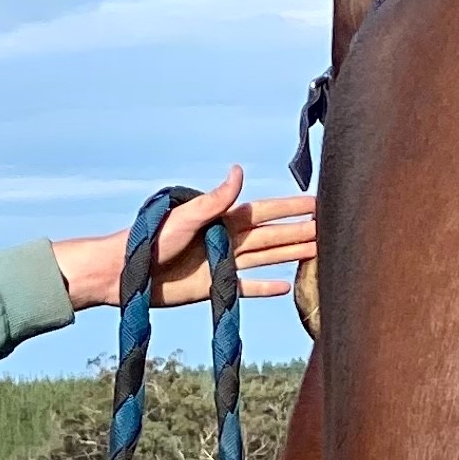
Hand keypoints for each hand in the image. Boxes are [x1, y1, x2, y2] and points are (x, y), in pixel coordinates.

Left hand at [53, 170, 314, 313]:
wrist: (126, 274)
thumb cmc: (149, 240)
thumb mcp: (184, 217)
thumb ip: (214, 199)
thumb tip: (238, 171)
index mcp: (223, 219)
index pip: (265, 212)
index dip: (291, 208)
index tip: (317, 203)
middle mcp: (228, 240)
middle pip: (273, 235)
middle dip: (300, 231)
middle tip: (332, 230)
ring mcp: (224, 264)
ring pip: (268, 258)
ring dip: (292, 255)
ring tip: (319, 253)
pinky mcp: (215, 287)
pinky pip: (248, 287)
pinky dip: (266, 288)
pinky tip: (286, 287)